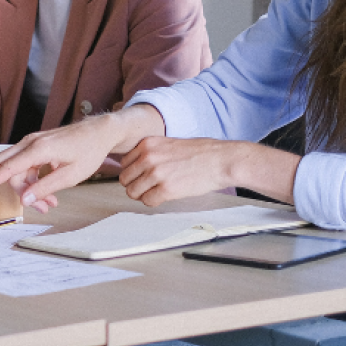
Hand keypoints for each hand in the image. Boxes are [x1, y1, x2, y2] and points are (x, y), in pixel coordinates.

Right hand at [0, 106, 164, 212]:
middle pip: (1, 165)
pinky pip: (26, 167)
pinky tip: (48, 195)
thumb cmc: (88, 150)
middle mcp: (30, 144)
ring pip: (17, 170)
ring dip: (27, 190)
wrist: (99, 132)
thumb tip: (25, 199)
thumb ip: (46, 187)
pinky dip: (33, 182)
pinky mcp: (37, 148)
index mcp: (37, 149)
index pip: (6, 167)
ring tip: (48, 205)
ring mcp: (32, 144)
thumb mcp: (70, 175)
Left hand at [120, 137, 298, 205]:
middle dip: (134, 185)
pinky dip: (153, 202)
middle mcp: (148, 157)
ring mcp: (156, 173)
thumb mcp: (169, 143)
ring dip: (142, 195)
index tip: (143, 176)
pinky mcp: (166, 189)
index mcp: (147, 144)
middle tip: (147, 188)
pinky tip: (163, 197)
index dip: (133, 172)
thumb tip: (136, 167)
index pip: (124, 163)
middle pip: (125, 179)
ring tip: (156, 193)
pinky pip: (147, 201)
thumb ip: (151, 152)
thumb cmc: (200, 152)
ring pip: (133, 192)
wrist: (222, 160)